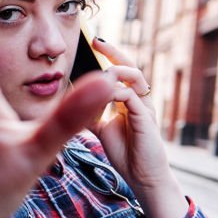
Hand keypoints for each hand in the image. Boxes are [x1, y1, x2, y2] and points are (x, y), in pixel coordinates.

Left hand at [88, 39, 187, 217]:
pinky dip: (117, 93)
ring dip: (116, 71)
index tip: (93, 42)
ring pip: (136, 78)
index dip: (108, 55)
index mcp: (129, 99)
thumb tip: (70, 99)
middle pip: (130, 66)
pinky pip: (133, 98)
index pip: (120, 70)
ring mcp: (145, 108)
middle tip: (97, 40)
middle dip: (114, 52)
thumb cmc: (125, 152)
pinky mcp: (146, 120)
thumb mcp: (101, 129)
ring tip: (100, 71)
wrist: (142, 177)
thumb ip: (90, 113)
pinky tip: (102, 95)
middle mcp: (139, 100)